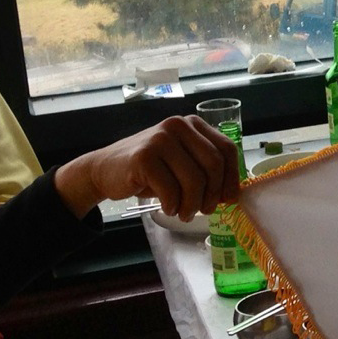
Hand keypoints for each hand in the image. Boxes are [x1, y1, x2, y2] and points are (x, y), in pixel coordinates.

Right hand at [53, 115, 239, 220]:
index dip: (231, 178)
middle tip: (204, 211)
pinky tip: (167, 208)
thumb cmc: (151, 170)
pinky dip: (173, 206)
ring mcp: (160, 139)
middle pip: (213, 165)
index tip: (229, 199)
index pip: (227, 149)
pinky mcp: (144, 156)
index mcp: (193, 124)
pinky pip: (171, 190)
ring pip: (194, 180)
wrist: (105, 169)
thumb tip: (232, 194)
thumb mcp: (182, 164)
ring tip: (184, 213)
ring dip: (192, 205)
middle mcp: (178, 125)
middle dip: (212, 194)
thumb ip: (206, 169)